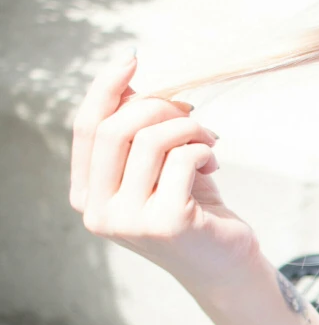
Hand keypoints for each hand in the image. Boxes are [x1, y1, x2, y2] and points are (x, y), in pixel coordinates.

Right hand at [70, 51, 257, 291]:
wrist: (225, 263)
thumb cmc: (191, 207)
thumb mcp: (157, 165)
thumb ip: (135, 130)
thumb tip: (127, 77)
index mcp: (87, 195)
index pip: (87, 129)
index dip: (106, 89)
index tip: (133, 60)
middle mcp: (99, 212)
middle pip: (114, 129)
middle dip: (157, 108)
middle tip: (190, 112)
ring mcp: (129, 221)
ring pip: (150, 140)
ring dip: (187, 128)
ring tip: (208, 140)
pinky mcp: (166, 223)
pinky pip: (181, 158)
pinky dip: (201, 149)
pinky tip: (213, 162)